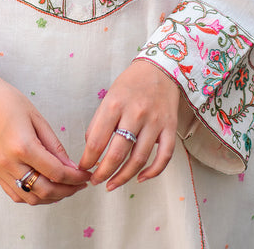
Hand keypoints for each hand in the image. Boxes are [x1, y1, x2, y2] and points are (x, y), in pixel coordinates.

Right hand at [0, 67, 89, 204]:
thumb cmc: (9, 102)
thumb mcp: (37, 119)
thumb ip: (54, 146)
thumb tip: (71, 167)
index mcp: (23, 146)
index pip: (56, 172)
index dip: (75, 178)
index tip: (86, 175)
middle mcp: (10, 163)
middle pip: (45, 190)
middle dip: (67, 191)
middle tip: (80, 184)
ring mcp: (1, 170)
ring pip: (31, 198)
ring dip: (51, 197)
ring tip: (65, 188)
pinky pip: (16, 195)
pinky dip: (33, 197)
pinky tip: (44, 188)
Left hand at [79, 59, 179, 189]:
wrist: (160, 69)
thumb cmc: (130, 84)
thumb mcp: (109, 96)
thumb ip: (99, 122)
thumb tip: (91, 150)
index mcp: (115, 104)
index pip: (97, 141)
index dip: (88, 160)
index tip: (83, 168)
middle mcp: (135, 113)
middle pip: (117, 153)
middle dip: (103, 173)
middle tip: (96, 181)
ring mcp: (155, 122)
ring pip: (139, 159)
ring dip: (124, 177)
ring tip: (112, 185)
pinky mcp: (170, 127)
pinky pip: (164, 156)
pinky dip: (153, 172)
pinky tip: (140, 178)